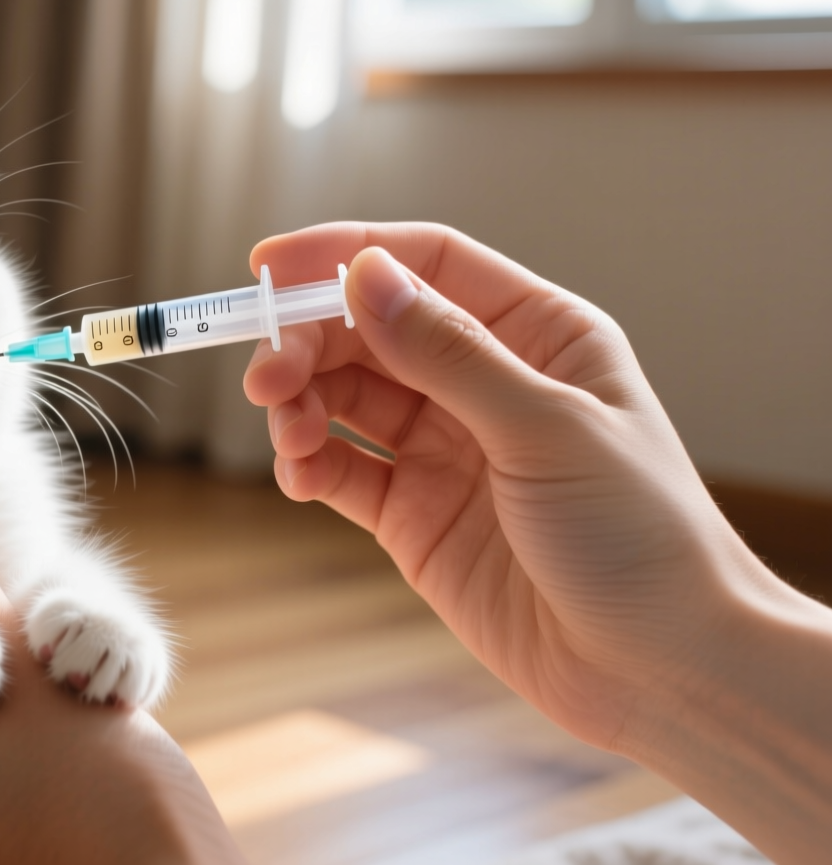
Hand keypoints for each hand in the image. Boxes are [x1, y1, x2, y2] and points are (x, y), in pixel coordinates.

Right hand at [243, 222, 831, 862]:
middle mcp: (486, 381)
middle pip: (369, 328)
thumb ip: (449, 352)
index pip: (427, 264)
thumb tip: (366, 274)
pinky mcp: (414, 515)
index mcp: (538, 334)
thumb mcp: (548, 428)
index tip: (269, 267)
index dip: (344, 255)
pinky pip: (341, 468)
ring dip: (299, 401)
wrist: (660, 670)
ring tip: (286, 431)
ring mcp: (446, 449)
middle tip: (266, 377)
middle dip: (307, 342)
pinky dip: (306, 462)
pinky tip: (299, 473)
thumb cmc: (641, 539)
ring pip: (344, 395)